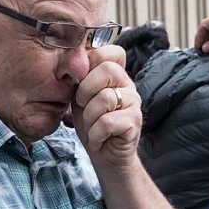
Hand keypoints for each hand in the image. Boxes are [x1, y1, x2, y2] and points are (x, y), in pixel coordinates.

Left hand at [70, 44, 141, 164]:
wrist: (105, 156)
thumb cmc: (93, 125)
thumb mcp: (81, 98)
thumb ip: (80, 80)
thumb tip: (73, 62)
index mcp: (116, 76)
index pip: (112, 52)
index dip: (93, 60)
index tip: (80, 79)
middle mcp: (128, 86)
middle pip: (108, 70)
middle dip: (86, 90)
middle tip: (82, 105)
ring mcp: (134, 103)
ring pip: (105, 98)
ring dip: (89, 117)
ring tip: (91, 126)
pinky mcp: (134, 122)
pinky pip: (107, 122)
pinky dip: (95, 134)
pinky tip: (98, 138)